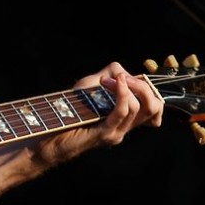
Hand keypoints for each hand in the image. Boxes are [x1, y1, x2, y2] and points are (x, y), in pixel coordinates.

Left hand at [34, 62, 163, 165]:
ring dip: (126, 86)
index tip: (125, 77)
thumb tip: (123, 71)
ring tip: (106, 80)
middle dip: (144, 86)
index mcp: (125, 119)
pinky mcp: (105, 133)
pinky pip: (122, 112)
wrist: (49, 131)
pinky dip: (121, 93)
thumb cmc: (68, 108)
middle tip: (124, 78)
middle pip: (154, 106)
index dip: (148, 87)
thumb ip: (108, 75)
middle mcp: (125, 127)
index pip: (155, 106)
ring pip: (140, 108)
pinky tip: (115, 82)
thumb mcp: (90, 85)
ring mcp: (117, 132)